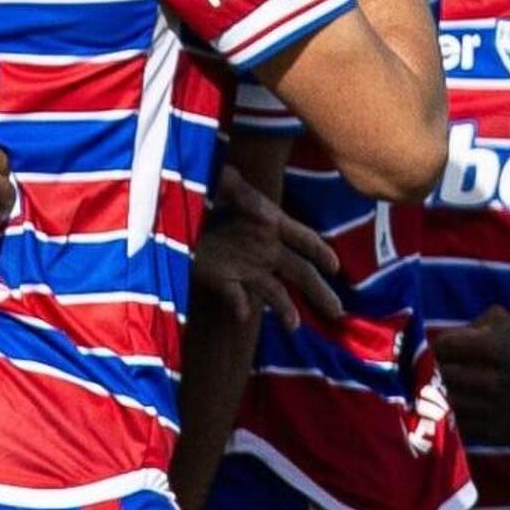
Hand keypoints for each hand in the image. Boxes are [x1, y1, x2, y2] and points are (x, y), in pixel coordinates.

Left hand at [193, 161, 343, 326]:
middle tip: (336, 311)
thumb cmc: (203, 187)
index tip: (335, 267)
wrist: (172, 206)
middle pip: (300, 273)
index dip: (321, 252)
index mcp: (271, 224)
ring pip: (274, 291)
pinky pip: (237, 297)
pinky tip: (244, 315)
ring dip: (285, 308)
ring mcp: (245, 266)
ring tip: (294, 326)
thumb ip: (247, 200)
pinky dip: (241, 307)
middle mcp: (264, 249)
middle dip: (318, 291)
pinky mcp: (222, 278)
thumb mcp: (224, 183)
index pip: (304, 240)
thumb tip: (270, 221)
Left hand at [432, 306, 509, 443]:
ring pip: (443, 401)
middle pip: (438, 375)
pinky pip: (455, 423)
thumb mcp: (505, 323)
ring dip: (438, 395)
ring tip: (441, 389)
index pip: (442, 347)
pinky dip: (449, 415)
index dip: (437, 348)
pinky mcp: (490, 431)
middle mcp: (489, 380)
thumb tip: (440, 340)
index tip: (439, 352)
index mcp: (491, 348)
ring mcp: (489, 408)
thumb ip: (471, 325)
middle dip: (434, 371)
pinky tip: (455, 407)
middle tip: (435, 371)